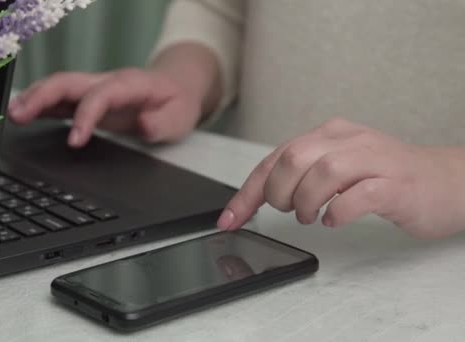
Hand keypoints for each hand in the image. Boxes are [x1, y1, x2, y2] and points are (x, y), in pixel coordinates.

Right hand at [8, 69, 204, 147]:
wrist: (176, 88)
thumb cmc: (176, 102)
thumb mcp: (180, 116)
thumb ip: (163, 123)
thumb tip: (144, 125)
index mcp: (128, 84)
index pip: (100, 95)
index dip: (85, 116)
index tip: (75, 141)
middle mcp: (106, 82)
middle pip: (68, 82)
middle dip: (41, 97)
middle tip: (19, 116)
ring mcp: (95, 89)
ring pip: (58, 86)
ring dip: (34, 98)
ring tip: (12, 115)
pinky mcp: (88, 99)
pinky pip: (60, 98)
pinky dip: (40, 104)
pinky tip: (23, 115)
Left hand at [217, 118, 464, 238]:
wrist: (449, 181)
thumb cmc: (387, 178)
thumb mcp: (338, 168)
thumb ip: (303, 174)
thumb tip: (262, 194)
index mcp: (330, 135)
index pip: (275, 158)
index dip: (247, 192)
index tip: (229, 219)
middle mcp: (349, 140)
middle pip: (294, 157)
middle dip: (278, 192)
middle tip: (289, 210)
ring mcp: (375, 159)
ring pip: (323, 172)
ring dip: (305, 202)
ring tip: (311, 216)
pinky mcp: (396, 183)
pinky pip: (358, 195)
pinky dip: (337, 212)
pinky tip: (334, 220)